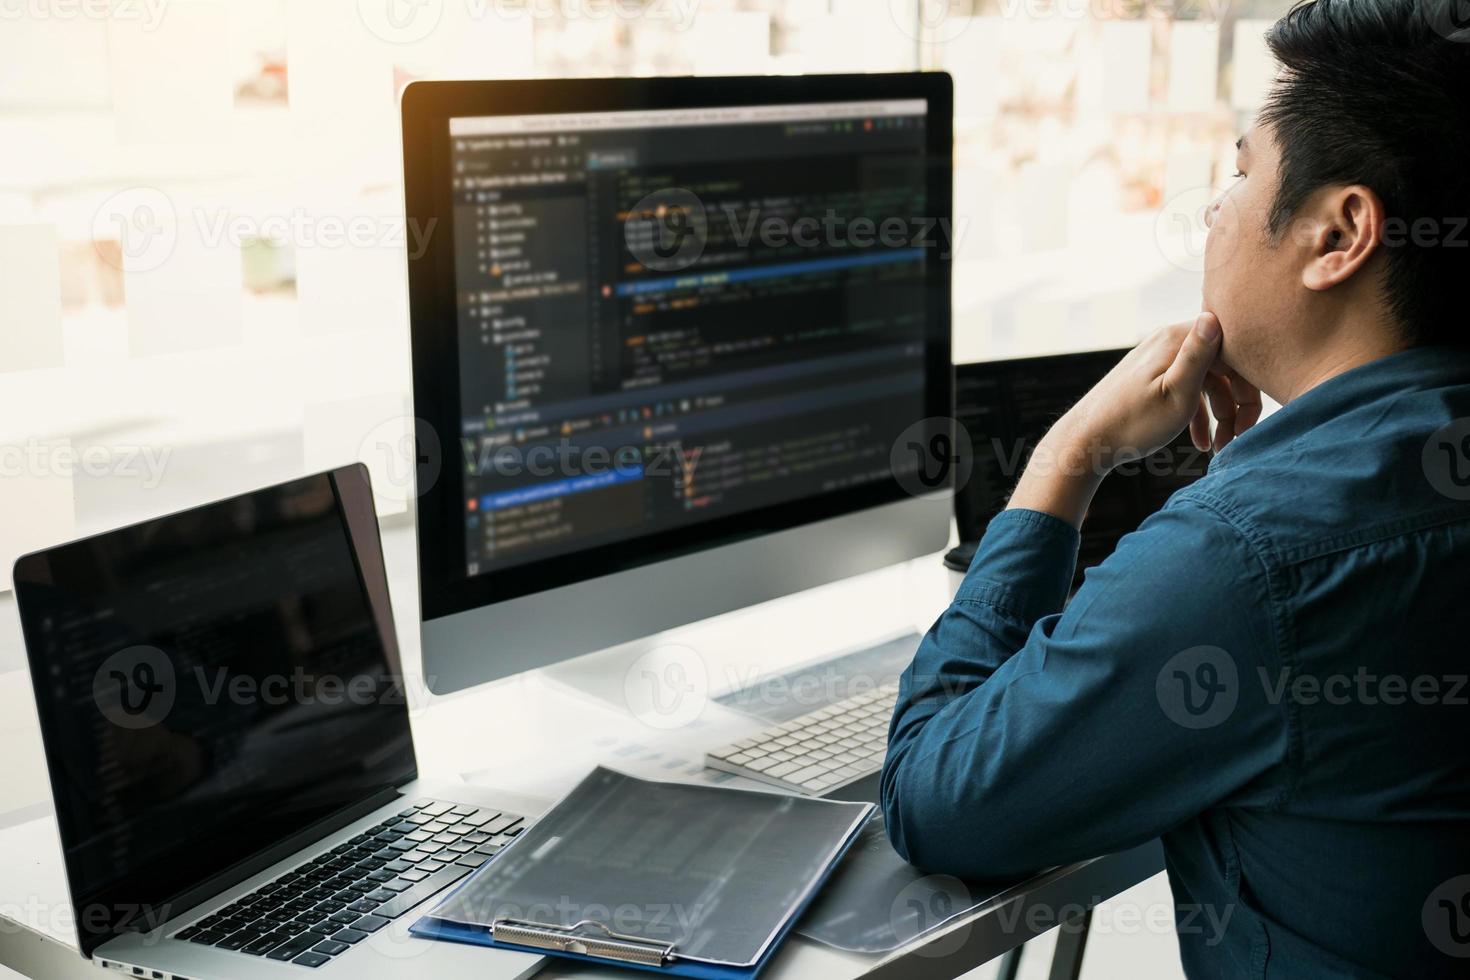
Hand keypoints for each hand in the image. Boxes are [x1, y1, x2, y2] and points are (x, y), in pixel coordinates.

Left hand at [1006, 313, 1261, 526]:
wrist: (1086, 442)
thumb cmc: (1132, 423)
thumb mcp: (1175, 394)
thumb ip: (1198, 356)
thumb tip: (1216, 313)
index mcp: (1178, 338)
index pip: (1236, 350)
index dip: (1250, 385)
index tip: (1249, 421)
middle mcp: (1169, 340)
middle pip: (1224, 366)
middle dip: (1236, 405)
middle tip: (1239, 438)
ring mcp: (1160, 358)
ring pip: (1207, 381)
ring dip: (1219, 415)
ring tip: (1221, 448)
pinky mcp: (1152, 376)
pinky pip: (1187, 389)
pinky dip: (1198, 414)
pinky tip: (1201, 443)